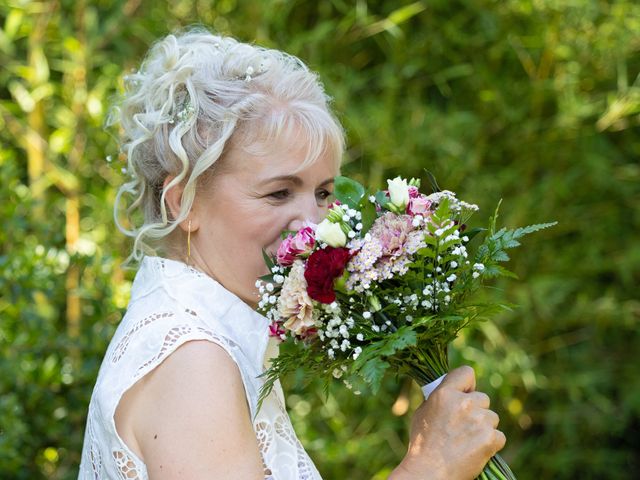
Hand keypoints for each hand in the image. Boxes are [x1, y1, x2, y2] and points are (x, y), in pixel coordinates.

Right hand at [390, 366, 505, 479]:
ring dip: (483, 427)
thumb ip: (440, 397)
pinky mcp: (490, 439)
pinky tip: (476, 450)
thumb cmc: (422, 443)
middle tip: (463, 425)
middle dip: (476, 410)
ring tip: (466, 441)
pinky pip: (499, 436)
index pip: (467, 373)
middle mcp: (464, 403)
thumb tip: (451, 391)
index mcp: (445, 393)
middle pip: (483, 398)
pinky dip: (491, 443)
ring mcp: (479, 421)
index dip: (467, 384)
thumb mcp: (424, 411)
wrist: (429, 472)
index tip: (464, 394)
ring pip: (491, 417)